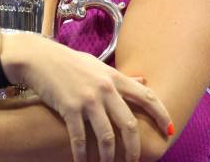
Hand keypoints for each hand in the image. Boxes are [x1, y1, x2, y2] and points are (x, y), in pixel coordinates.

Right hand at [2, 33, 171, 161]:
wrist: (39, 58)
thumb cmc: (69, 62)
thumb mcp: (98, 65)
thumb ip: (121, 77)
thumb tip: (143, 81)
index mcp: (114, 77)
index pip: (147, 96)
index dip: (162, 114)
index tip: (170, 130)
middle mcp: (105, 89)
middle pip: (129, 124)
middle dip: (134, 148)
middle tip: (134, 161)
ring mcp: (88, 100)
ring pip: (107, 136)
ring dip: (109, 157)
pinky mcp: (69, 108)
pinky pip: (80, 139)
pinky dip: (82, 155)